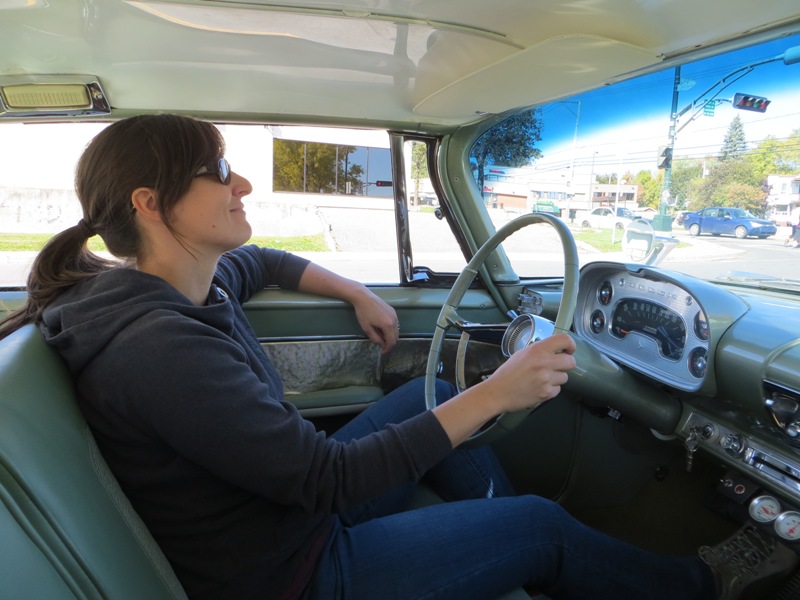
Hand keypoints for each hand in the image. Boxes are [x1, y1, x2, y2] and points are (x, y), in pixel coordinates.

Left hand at [351, 289, 399, 353]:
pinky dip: (391, 329)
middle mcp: (394, 320)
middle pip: (396, 337)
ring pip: (396, 331)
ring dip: (390, 336)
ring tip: (381, 337)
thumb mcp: (367, 328)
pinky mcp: (393, 311)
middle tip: (381, 346)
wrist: (363, 297)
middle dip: (389, 343)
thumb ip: (375, 338)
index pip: (391, 342)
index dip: (387, 349)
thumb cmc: (363, 312)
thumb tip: (381, 344)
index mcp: (388, 326)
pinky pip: (395, 324)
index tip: (382, 352)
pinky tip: (382, 328)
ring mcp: (394, 315)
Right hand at [431, 333, 575, 446]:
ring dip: (556, 379)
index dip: (571, 345)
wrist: (497, 392)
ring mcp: (546, 379)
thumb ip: (539, 351)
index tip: (569, 350)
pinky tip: (538, 388)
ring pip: (565, 377)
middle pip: (571, 362)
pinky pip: (557, 390)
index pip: (564, 340)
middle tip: (557, 367)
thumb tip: (555, 350)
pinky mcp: (546, 393)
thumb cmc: (507, 373)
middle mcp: (543, 363)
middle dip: (566, 365)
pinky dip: (550, 390)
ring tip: (542, 380)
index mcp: (537, 350)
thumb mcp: (522, 354)